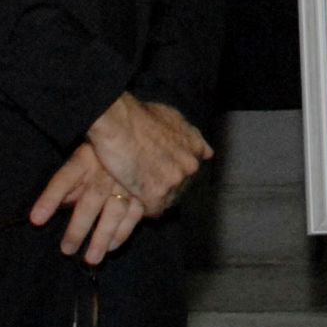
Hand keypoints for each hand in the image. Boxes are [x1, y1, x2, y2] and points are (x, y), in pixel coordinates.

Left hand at [30, 143, 147, 264]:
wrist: (141, 131)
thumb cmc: (107, 147)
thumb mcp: (84, 155)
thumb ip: (72, 182)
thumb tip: (62, 203)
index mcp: (87, 158)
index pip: (64, 179)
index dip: (50, 198)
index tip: (36, 219)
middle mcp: (107, 171)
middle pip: (91, 201)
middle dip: (79, 228)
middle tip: (67, 250)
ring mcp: (129, 181)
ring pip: (115, 212)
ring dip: (103, 237)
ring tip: (91, 258)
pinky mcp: (146, 190)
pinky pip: (134, 214)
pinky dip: (124, 232)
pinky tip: (113, 247)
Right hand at [83, 95, 210, 218]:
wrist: (118, 123)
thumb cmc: (140, 115)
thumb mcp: (172, 117)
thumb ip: (190, 135)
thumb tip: (208, 153)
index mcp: (195, 147)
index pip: (191, 170)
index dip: (174, 172)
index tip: (162, 171)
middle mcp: (190, 166)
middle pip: (182, 187)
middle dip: (166, 186)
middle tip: (146, 178)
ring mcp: (175, 182)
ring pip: (168, 200)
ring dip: (155, 197)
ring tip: (137, 186)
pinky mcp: (156, 196)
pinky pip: (153, 210)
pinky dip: (144, 206)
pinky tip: (134, 196)